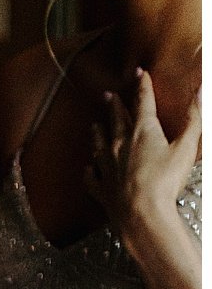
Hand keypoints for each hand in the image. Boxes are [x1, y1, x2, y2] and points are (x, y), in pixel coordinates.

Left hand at [87, 70, 201, 260]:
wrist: (142, 215)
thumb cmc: (166, 182)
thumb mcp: (186, 147)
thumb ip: (194, 118)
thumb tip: (202, 90)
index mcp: (143, 131)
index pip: (142, 102)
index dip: (142, 85)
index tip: (139, 73)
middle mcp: (120, 146)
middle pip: (115, 120)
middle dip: (113, 105)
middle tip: (108, 95)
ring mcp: (107, 168)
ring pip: (99, 144)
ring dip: (97, 133)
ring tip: (94, 124)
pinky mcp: (101, 189)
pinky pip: (90, 177)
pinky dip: (89, 170)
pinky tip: (88, 168)